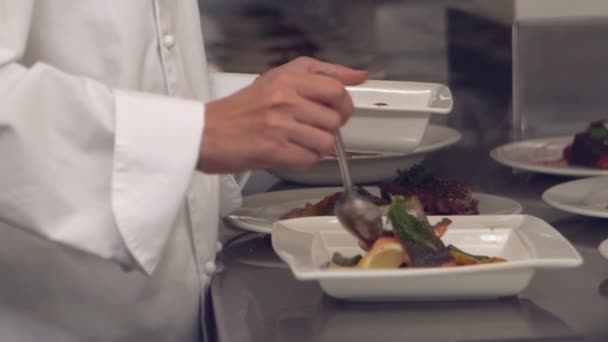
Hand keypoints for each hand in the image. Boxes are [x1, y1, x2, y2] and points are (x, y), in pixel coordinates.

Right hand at [198, 57, 367, 172]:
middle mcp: (285, 98)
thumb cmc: (240, 109)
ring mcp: (280, 125)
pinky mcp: (274, 149)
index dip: (345, 103)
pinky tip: (290, 152)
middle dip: (332, 128)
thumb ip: (318, 73)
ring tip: (300, 142)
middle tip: (316, 128)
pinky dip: (305, 159)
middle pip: (335, 118)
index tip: (341, 109)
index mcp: (287, 78)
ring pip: (326, 141)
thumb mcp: (276, 79)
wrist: (204, 133)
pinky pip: (310, 158)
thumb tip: (358, 76)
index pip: (336, 88)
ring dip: (318, 146)